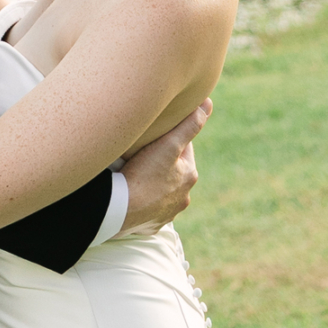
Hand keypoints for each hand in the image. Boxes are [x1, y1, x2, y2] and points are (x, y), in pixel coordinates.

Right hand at [114, 98, 210, 235]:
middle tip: (141, 154)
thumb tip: (209, 103)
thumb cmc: (143, 175)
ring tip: (135, 174)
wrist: (119, 210)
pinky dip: (143, 201)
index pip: (182, 148)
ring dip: (153, 182)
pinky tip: (132, 194)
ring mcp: (167, 213)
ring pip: (162, 190)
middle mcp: (183, 197)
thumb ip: (189, 125)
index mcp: (189, 176)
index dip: (169, 138)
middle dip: (161, 162)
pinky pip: (149, 208)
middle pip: (172, 170)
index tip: (154, 135)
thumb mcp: (168, 145)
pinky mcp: (151, 224)